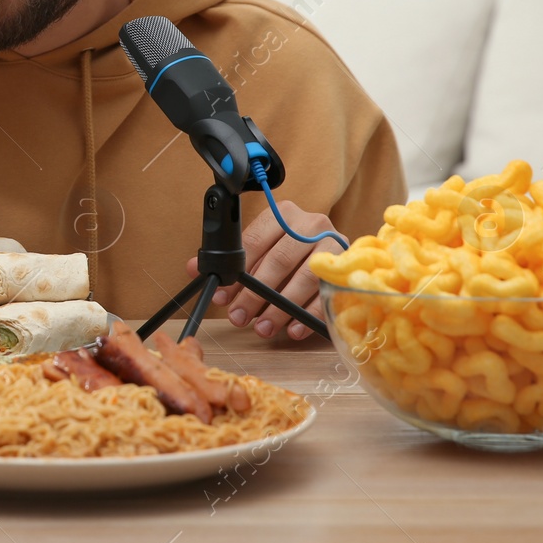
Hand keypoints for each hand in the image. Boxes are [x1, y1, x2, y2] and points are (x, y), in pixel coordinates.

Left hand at [186, 200, 345, 340]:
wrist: (341, 253)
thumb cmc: (292, 253)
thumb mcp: (262, 250)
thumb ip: (234, 260)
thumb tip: (195, 269)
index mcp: (282, 213)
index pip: (254, 241)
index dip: (236, 271)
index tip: (222, 295)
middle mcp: (309, 224)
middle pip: (278, 261)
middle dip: (254, 294)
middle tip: (239, 317)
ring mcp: (332, 244)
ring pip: (302, 278)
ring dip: (279, 308)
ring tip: (263, 328)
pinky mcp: (347, 267)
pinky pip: (325, 294)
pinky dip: (307, 314)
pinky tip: (293, 329)